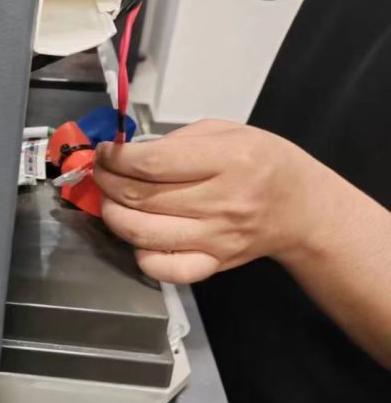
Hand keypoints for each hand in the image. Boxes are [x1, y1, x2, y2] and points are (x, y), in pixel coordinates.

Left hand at [94, 120, 322, 282]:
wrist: (302, 210)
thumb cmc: (263, 162)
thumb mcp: (227, 133)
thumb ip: (177, 142)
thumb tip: (128, 155)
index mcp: (229, 160)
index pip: (153, 164)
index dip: (116, 158)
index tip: (105, 152)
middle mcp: (222, 202)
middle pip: (141, 198)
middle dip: (107, 183)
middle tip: (100, 173)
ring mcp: (217, 238)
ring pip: (143, 233)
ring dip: (113, 216)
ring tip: (110, 201)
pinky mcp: (214, 265)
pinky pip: (165, 269)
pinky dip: (140, 255)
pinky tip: (137, 236)